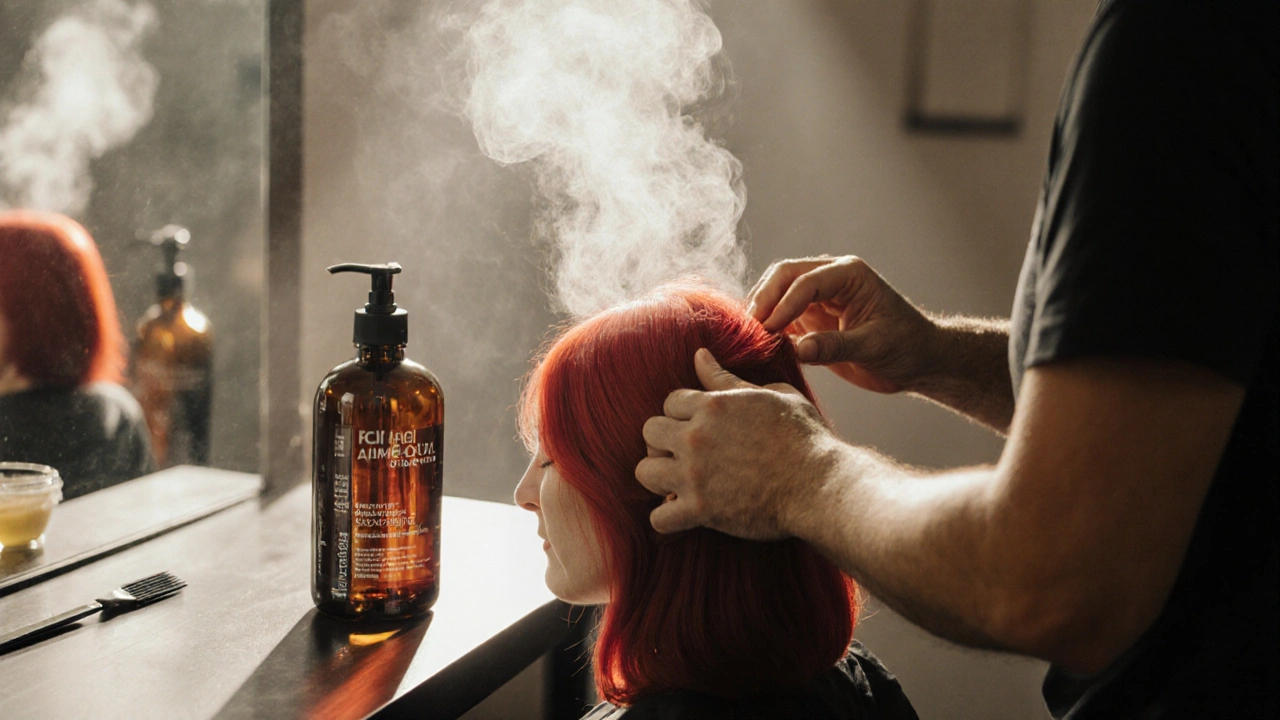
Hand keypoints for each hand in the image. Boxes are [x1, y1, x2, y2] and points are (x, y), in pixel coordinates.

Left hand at [635, 348, 841, 536]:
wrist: (822, 483)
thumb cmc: (804, 437)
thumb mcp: (771, 395)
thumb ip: (728, 379)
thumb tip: (699, 355)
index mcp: (713, 405)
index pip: (669, 402)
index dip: (682, 416)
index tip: (699, 430)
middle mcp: (696, 436)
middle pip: (649, 431)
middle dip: (664, 443)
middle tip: (684, 456)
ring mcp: (695, 474)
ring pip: (643, 471)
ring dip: (659, 478)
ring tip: (678, 484)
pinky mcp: (701, 510)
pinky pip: (658, 517)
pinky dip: (667, 519)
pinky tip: (684, 516)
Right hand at [747, 255, 935, 393]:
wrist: (919, 361)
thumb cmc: (906, 347)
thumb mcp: (874, 347)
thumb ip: (835, 347)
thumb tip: (799, 349)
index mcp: (850, 274)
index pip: (806, 281)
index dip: (784, 304)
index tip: (769, 330)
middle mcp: (831, 278)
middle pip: (784, 275)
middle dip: (764, 299)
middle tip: (750, 328)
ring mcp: (819, 297)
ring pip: (778, 291)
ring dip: (762, 310)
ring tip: (749, 336)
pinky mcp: (812, 318)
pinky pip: (782, 315)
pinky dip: (768, 326)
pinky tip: (757, 343)